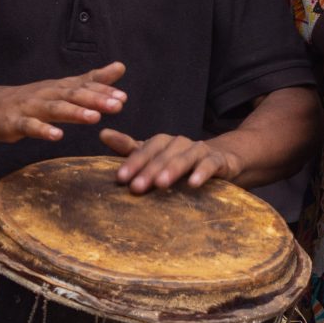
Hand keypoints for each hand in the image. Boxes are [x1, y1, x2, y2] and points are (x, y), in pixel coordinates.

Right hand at [0, 63, 125, 143]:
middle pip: (73, 95)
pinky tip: (57, 136)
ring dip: (75, 112)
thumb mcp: (61, 88)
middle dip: (96, 99)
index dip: (103, 91)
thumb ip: (91, 80)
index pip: (84, 87)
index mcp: (58, 88)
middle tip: (118, 105)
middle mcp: (46, 94)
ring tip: (94, 117)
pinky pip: (30, 126)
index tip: (124, 97)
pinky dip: (43, 130)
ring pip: (54, 109)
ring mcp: (30, 108)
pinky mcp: (14, 123)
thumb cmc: (28, 99)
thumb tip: (121, 67)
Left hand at [100, 128, 238, 192]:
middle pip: (162, 155)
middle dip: (148, 171)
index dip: (132, 162)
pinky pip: (209, 164)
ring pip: (184, 158)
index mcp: (162, 142)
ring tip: (160, 184)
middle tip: (136, 188)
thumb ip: (129, 148)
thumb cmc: (180, 160)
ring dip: (172, 169)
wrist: (221, 159)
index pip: (145, 149)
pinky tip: (193, 184)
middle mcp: (179, 143)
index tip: (120, 178)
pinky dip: (201, 172)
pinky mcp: (218, 160)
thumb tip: (102, 133)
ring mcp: (199, 150)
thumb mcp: (155, 155)